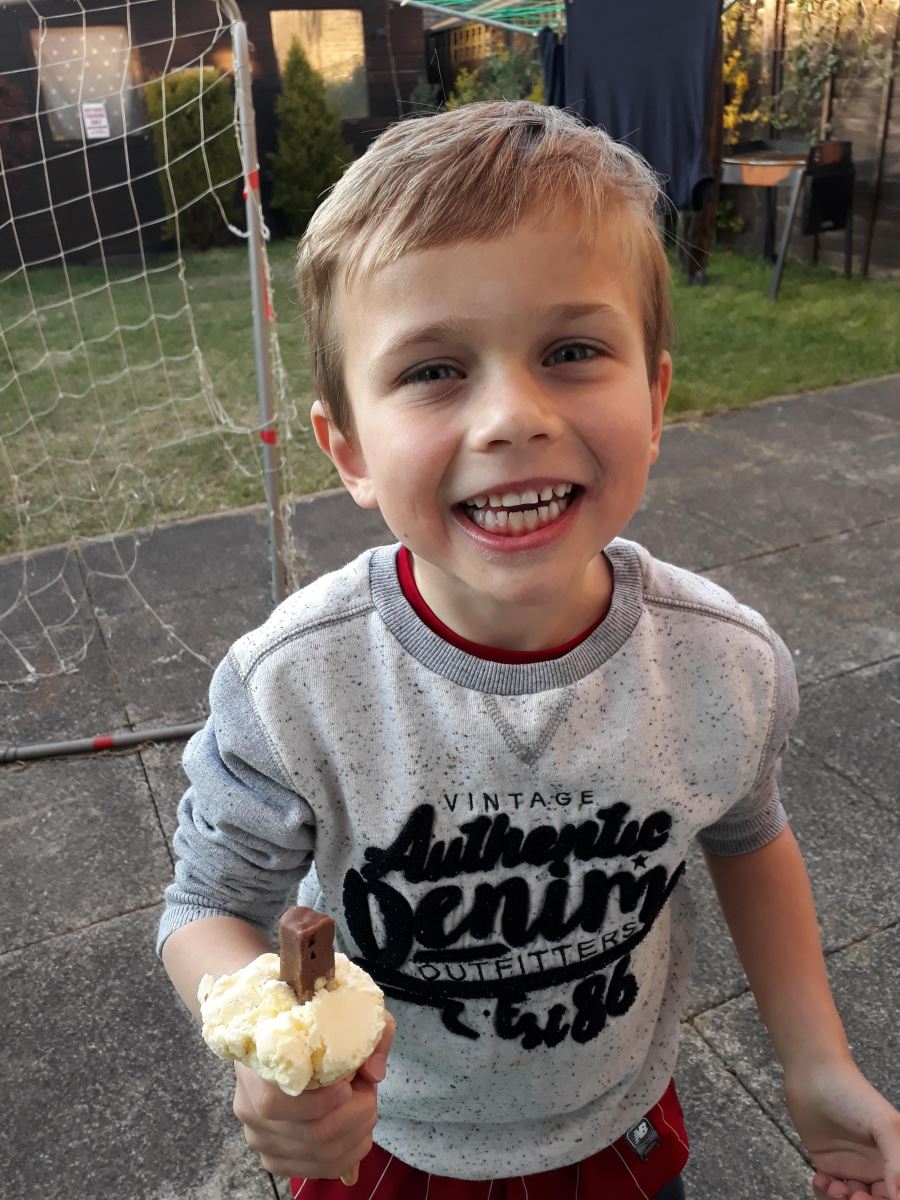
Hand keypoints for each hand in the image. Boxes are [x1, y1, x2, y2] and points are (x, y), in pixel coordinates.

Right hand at [233, 1010, 395, 1179]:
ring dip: (356, 1133)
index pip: (275, 1103)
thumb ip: (365, 1032)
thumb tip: (374, 1072)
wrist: (286, 1042)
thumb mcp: (340, 1009)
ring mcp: (260, 1139)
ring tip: (366, 1106)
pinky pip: (319, 1169)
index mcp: (253, 1069)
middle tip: (369, 1093)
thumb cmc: (313, 1025)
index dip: (319, 1102)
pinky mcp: (275, 1159)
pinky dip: (349, 1153)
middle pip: (309, 1133)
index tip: (348, 1085)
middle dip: (353, 1115)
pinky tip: (358, 1130)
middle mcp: (249, 1109)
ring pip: (319, 1154)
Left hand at [782, 1058, 899, 1199]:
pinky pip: (829, 1192)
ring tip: (832, 1186)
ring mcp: (851, 1167)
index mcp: (895, 1160)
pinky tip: (821, 1178)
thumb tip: (898, 1197)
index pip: (895, 1194)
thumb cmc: (852, 1093)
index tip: (869, 1197)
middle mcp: (876, 1168)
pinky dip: (824, 1193)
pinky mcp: (828, 1165)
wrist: (813, 1075)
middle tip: (851, 1195)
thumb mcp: (885, 1124)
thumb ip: (897, 1162)